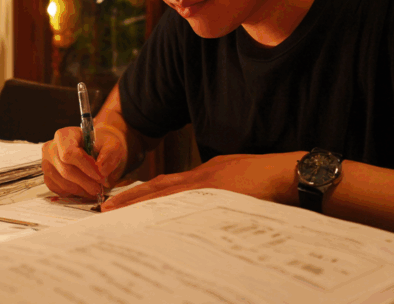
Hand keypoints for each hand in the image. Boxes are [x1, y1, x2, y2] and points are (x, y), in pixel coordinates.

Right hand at [42, 125, 126, 197]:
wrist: (95, 149)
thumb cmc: (101, 145)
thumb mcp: (111, 143)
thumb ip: (110, 153)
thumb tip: (101, 170)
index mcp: (64, 135)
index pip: (69, 153)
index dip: (85, 167)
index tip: (100, 176)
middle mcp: (51, 148)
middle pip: (66, 170)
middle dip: (85, 182)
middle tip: (100, 188)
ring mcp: (47, 164)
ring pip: (63, 183)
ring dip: (81, 190)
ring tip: (95, 189)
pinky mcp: (48, 177)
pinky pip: (59, 190)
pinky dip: (74, 193)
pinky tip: (84, 188)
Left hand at [102, 152, 303, 210]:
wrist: (287, 173)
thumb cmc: (269, 179)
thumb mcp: (239, 185)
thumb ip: (219, 192)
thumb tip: (207, 205)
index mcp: (206, 175)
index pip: (167, 185)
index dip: (143, 193)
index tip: (121, 200)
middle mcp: (201, 177)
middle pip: (159, 188)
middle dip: (132, 197)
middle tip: (106, 207)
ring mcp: (207, 184)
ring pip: (165, 195)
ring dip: (140, 203)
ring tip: (115, 211)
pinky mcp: (216, 193)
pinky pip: (182, 204)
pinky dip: (163, 209)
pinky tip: (148, 218)